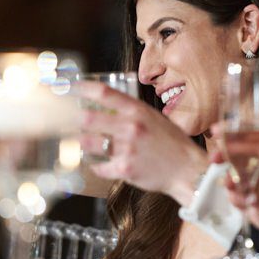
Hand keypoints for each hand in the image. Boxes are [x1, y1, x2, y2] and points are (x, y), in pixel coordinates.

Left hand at [78, 82, 208, 201]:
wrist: (187, 170)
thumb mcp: (155, 118)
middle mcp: (130, 127)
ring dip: (82, 143)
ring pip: (89, 143)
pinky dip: (96, 166)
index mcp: (138, 111)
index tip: (72, 88)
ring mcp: (127, 149)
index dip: (84, 88)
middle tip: (70, 121)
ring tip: (83, 143)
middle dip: (75, 120)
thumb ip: (133, 112)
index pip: (104, 93)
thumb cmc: (172, 144)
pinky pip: (99, 167)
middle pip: (89, 118)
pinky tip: (99, 165)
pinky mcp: (125, 169)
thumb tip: (108, 106)